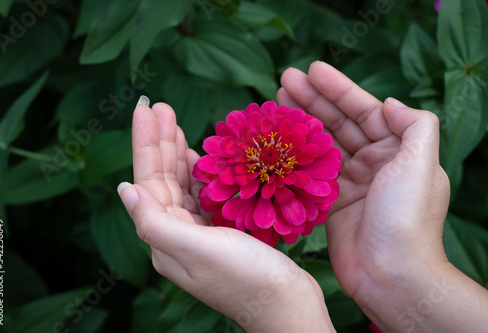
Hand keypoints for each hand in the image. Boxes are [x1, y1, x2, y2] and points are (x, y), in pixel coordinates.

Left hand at [118, 98, 334, 331]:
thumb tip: (124, 189)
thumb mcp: (198, 250)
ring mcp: (198, 234)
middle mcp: (176, 236)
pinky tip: (200, 156)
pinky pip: (203, 195)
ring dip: (178, 153)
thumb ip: (156, 221)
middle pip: (162, 179)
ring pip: (182, 185)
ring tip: (175, 124)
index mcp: (165, 238)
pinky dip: (201, 172)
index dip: (146, 143)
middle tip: (160, 106)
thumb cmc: (247, 278)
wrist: (286, 305)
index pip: (148, 181)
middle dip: (161, 141)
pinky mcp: (220, 233)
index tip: (146, 108)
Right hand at [279, 62, 487, 331]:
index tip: (312, 69)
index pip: (364, 110)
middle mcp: (373, 162)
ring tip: (275, 102)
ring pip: (320, 145)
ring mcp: (349, 182)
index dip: (338, 88)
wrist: (391, 274)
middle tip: (284, 80)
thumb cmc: (407, 218)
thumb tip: (389, 102)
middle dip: (312, 100)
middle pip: (338, 123)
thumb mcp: (423, 164)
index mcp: (396, 150)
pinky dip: (293, 156)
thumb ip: (414, 126)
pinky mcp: (329, 203)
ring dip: (299, 123)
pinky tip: (276, 142)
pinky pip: (308, 172)